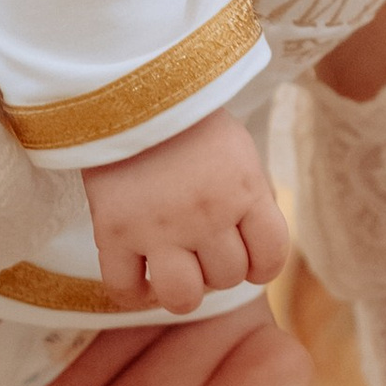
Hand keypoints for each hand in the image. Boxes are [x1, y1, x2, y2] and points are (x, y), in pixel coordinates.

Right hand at [83, 111, 289, 312]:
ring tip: (173, 269)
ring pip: (182, 297)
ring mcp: (159, 227)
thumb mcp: (238, 151)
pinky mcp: (114, 231)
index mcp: (244, 190)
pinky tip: (139, 275)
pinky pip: (124, 289)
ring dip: (182, 290)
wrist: (129, 88)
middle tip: (199, 247)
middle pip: (226, 277)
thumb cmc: (188, 122)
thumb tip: (256, 247)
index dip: (260, 266)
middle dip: (217, 268)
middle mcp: (206, 214)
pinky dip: (132, 293)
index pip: (271, 258)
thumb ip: (250, 197)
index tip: (246, 257)